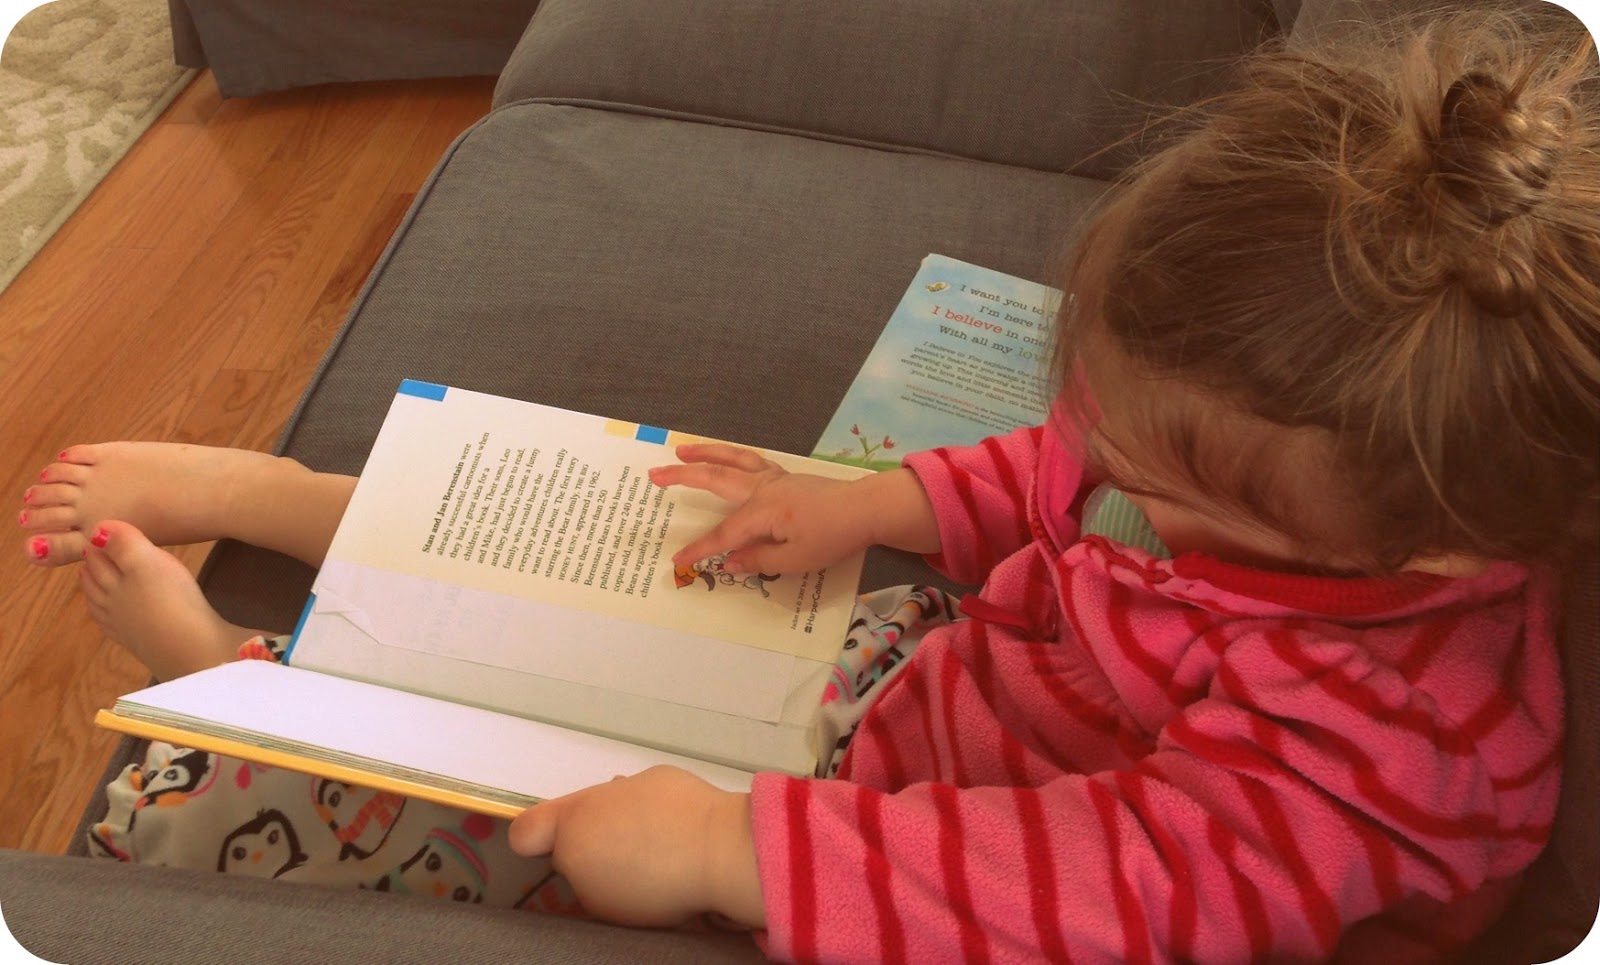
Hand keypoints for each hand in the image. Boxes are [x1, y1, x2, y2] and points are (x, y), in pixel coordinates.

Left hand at [507, 766, 764, 928]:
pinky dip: (635, 888)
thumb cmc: (682, 808)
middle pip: (569, 854)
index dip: (539, 829)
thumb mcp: (645, 781)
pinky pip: (620, 897)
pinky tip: (664, 874)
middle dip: (592, 844)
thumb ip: (617, 795)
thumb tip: (617, 801)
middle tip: (632, 829)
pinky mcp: (622, 921)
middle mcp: (575, 864)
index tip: (560, 825)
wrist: (718, 854)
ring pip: (596, 878)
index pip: (526, 834)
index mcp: (574, 821)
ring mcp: (597, 898)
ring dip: (614, 867)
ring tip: (656, 853)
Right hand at [650, 443, 877, 574]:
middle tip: (654, 474)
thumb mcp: (796, 561)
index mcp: (762, 512)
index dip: (700, 549)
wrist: (866, 509)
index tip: (678, 561)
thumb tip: (728, 561)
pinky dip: (732, 455)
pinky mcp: (785, 477)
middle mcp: (762, 489)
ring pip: (732, 460)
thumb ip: (758, 561)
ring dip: (705, 453)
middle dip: (683, 477)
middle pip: (716, 479)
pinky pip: (750, 460)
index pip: (723, 535)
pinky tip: (724, 458)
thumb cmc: (833, 536)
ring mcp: (774, 478)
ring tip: (681, 449)